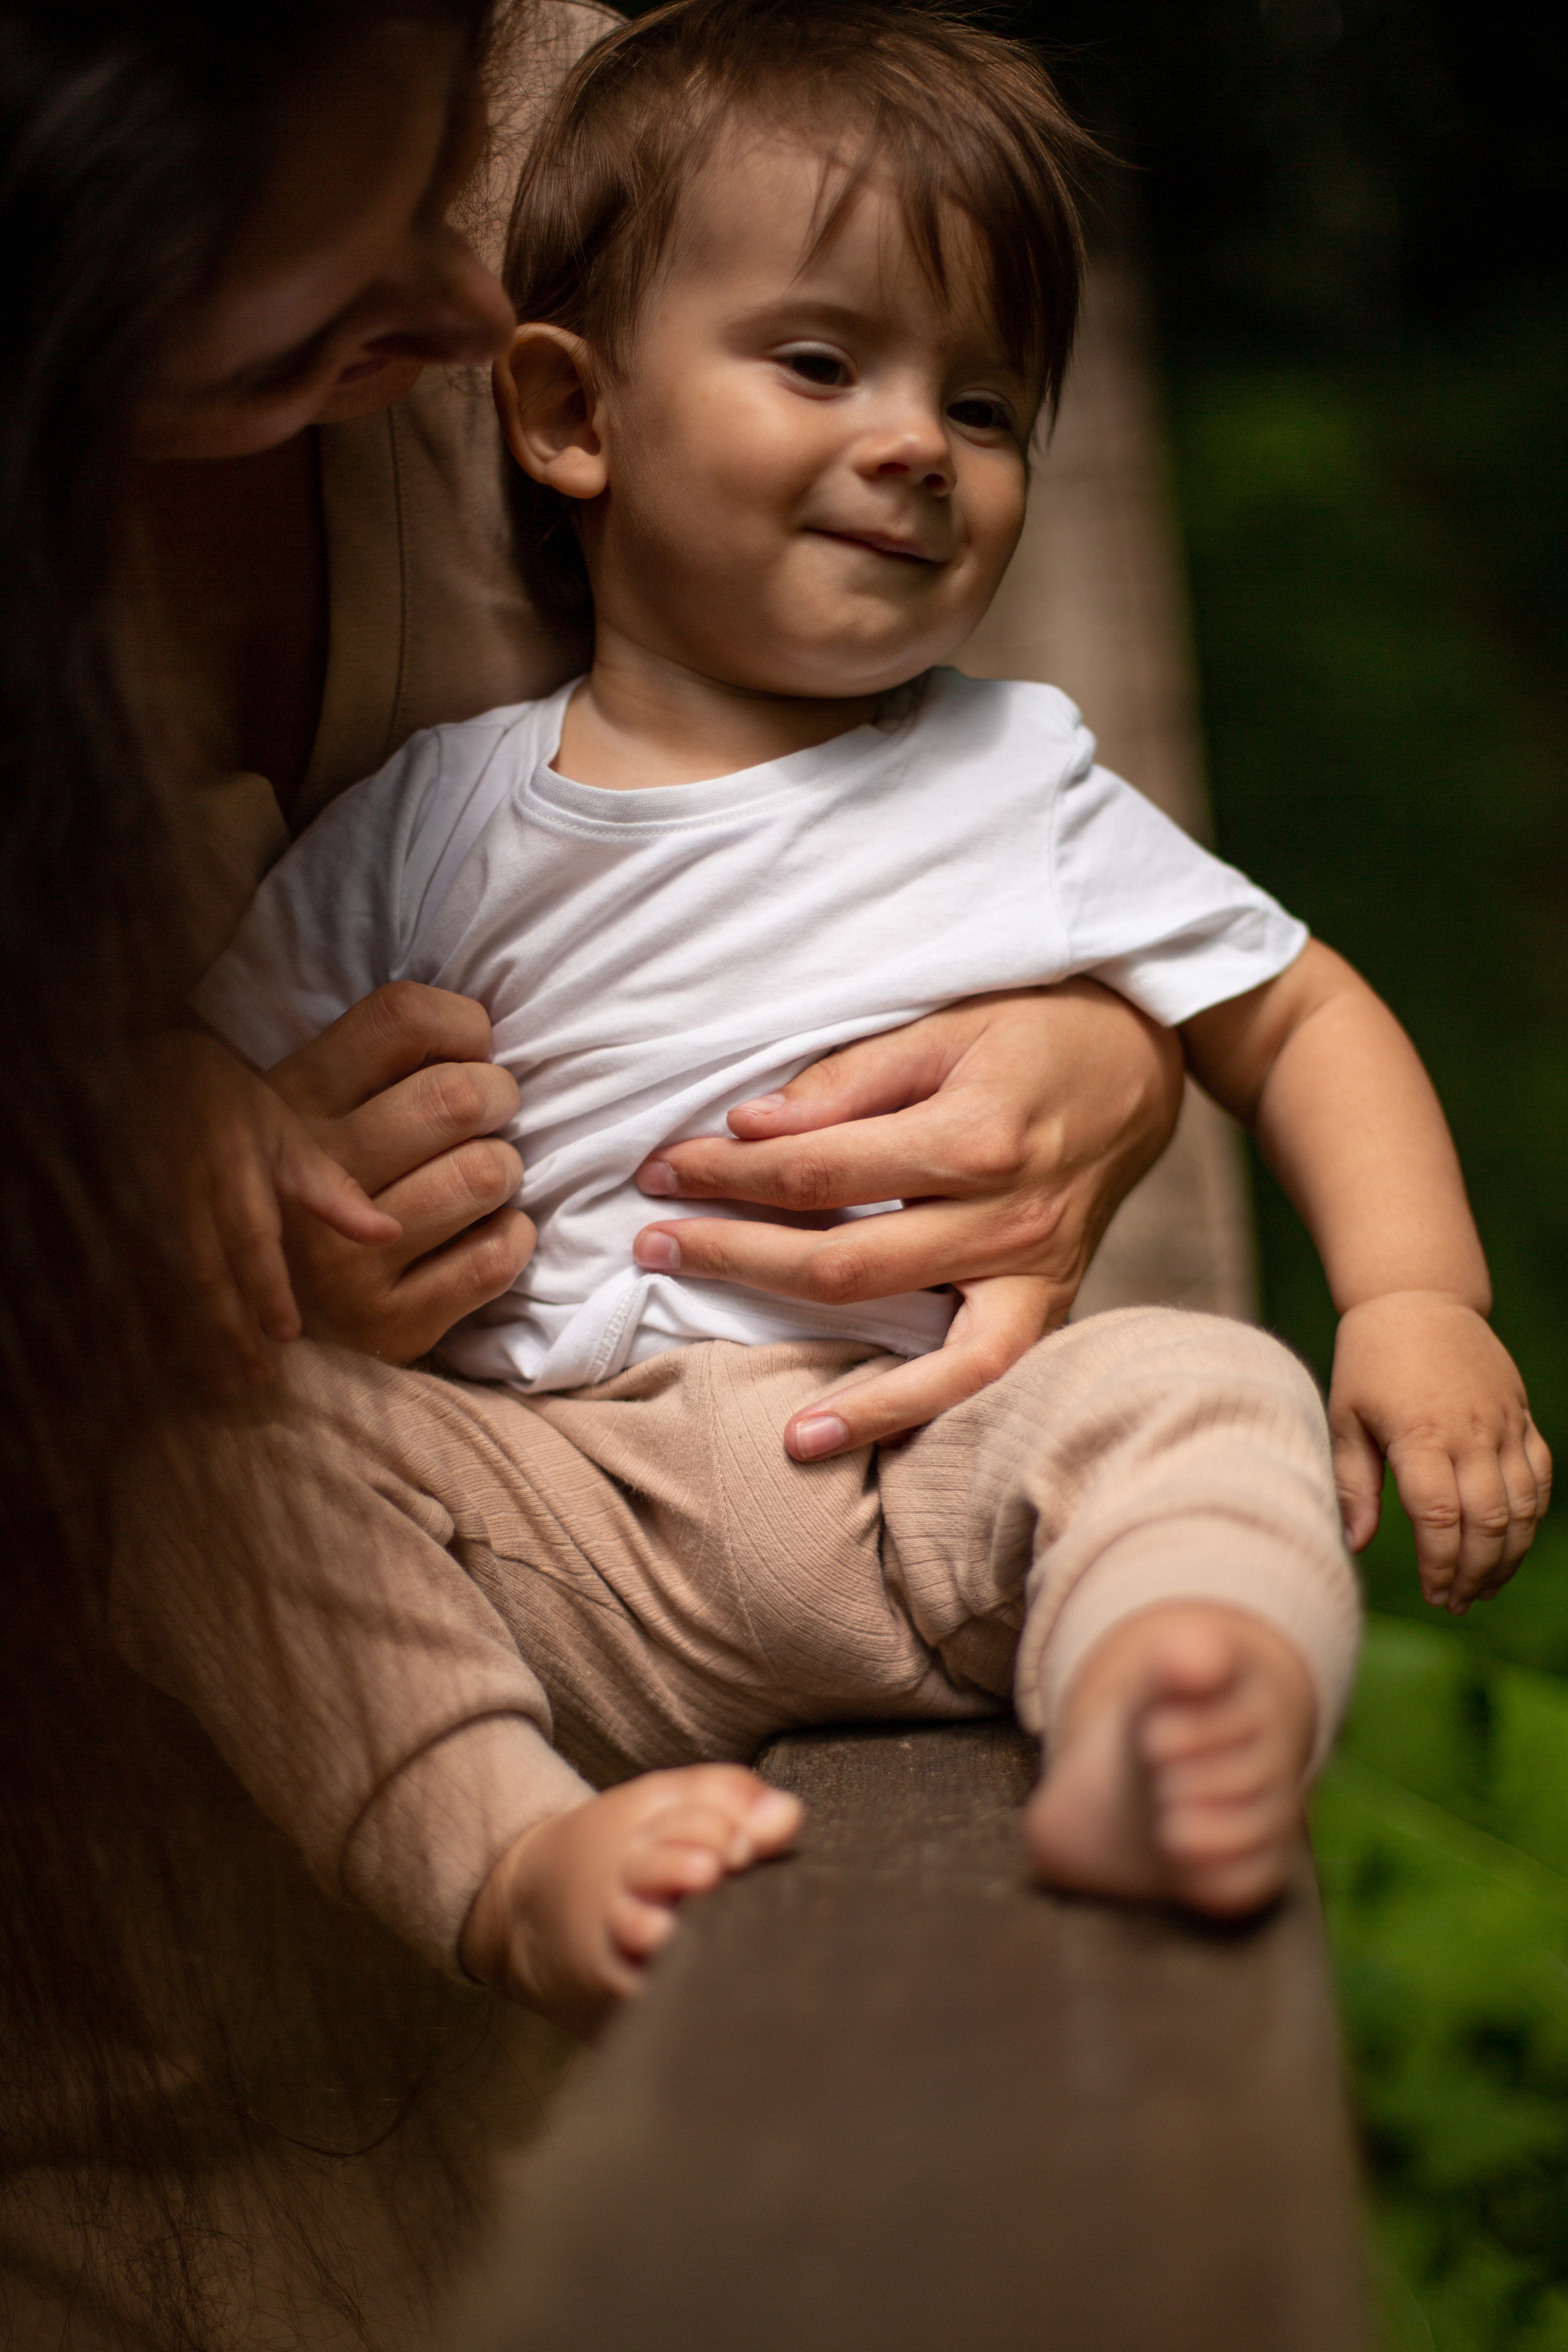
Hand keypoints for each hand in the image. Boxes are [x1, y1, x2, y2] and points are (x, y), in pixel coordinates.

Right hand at [142, 1032, 400, 1387]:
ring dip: (195, 1335)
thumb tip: (389, 1235)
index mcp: (231, 1171)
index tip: (286, 1335)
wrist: (143, 1069)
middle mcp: (185, 1194)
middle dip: (229, 1329)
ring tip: (223, 1382)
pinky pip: (137, 1281)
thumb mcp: (286, 1134)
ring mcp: (147, 1210)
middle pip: (204, 1272)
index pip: (249, 1237)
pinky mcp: (123, 1222)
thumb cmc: (230, 1106)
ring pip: (168, 1284)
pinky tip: (173, 1361)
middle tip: (254, 1379)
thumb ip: (333, 1189)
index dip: (265, 1286)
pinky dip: (157, 1322)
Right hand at [266, 982, 535, 1360]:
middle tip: (493, 1115)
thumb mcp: (311, 1114)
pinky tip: (487, 1232)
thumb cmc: (310, 1195)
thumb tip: (480, 1028)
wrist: (261, 1325)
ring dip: (505, 1170)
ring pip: (483, 1174)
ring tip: (485, 1177)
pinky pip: (495, 1257)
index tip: (472, 1049)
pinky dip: (513, 1238)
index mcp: (294, 1101)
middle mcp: (312, 1173)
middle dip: (500, 1098)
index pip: (402, 1017)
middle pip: (458, 1095)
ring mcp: (347, 1256)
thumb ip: (373, 1066)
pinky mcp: (388, 1322)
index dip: (464, 1024)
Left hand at [631, 982, 1182, 1454]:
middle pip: (840, 1256)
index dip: (729, 1172)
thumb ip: (849, 1080)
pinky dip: (894, 1413)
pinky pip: (969, 1378)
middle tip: (651, 1241)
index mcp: (975, 1134)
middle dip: (733, 1250)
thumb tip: (750, 1125)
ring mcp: (1030, 1272)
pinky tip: (815, 1438)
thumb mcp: (943, 1023)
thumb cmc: (1034, 1030)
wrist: (1141, 1067)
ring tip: (698, 1351)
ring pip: (896, 1326)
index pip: (818, 1167)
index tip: (663, 1169)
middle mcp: (1006, 1215)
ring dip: (793, 1339)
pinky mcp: (1044, 1306)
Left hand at [1330, 1292, 1551, 1610]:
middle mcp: (1470, 1434)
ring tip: (1483, 1587)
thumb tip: (1354, 1544)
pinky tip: (1513, 1544)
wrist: (1418, 1299)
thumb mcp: (1346, 1417)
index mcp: (1420, 1436)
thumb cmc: (1370, 1361)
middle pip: (1487, 1523)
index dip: (1439, 1565)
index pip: (1439, 1519)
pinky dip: (1532, 1518)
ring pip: (1522, 1508)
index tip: (1432, 1594)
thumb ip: (1353, 1483)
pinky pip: (1539, 1479)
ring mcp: (1503, 1425)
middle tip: (1455, 1601)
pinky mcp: (1521, 1417)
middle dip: (1474, 1574)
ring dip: (1508, 1556)